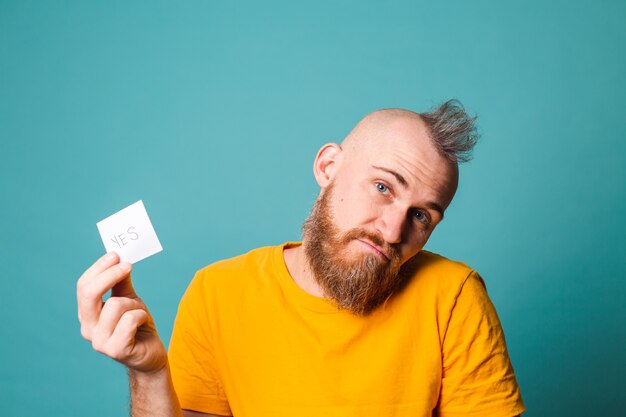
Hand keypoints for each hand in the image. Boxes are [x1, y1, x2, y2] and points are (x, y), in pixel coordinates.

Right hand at [77, 252, 166, 373]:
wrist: (151, 353)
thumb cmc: (138, 325)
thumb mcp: (129, 299)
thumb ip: (121, 282)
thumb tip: (118, 258)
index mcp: (87, 314)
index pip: (83, 286)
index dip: (99, 268)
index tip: (116, 255)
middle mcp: (87, 328)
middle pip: (89, 294)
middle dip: (110, 275)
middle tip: (127, 265)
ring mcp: (99, 341)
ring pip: (115, 305)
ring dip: (134, 303)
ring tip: (140, 312)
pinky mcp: (115, 350)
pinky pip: (129, 320)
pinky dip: (141, 316)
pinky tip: (143, 323)